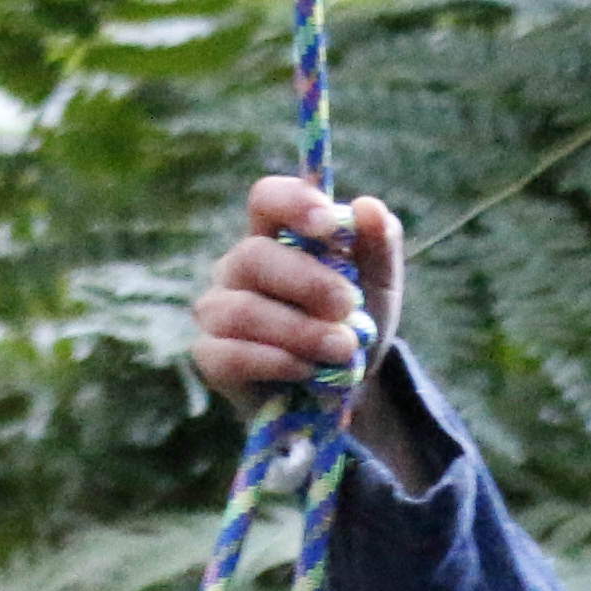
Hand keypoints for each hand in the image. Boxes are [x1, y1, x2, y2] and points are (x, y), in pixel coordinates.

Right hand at [189, 175, 416, 456]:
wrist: (343, 393)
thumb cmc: (352, 325)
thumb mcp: (379, 287)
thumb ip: (380, 246)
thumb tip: (367, 207)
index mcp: (276, 235)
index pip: (266, 198)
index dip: (292, 202)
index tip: (327, 225)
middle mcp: (238, 266)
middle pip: (254, 255)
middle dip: (308, 283)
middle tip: (349, 307)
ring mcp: (218, 310)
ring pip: (243, 311)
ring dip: (300, 332)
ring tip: (341, 350)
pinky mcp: (211, 356)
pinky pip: (230, 354)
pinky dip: (275, 363)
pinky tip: (306, 371)